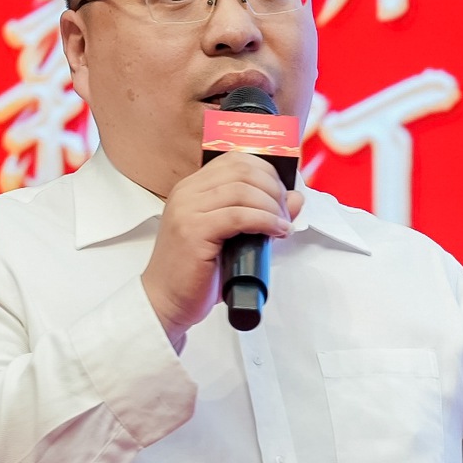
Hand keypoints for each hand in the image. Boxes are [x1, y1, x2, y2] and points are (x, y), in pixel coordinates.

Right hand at [139, 150, 303, 337]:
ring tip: (282, 225)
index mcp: (192, 188)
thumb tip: (296, 197)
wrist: (166, 302)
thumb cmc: (197, 274)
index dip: (267, 172)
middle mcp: (186, 193)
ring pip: (242, 191)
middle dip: (273, 189)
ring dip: (272, 206)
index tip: (282, 195)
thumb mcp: (233, 237)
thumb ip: (260, 213)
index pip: (235, 160)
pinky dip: (265, 221)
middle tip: (285, 213)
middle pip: (242, 170)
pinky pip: (238, 216)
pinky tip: (277, 231)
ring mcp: (187, 210)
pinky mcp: (193, 231)